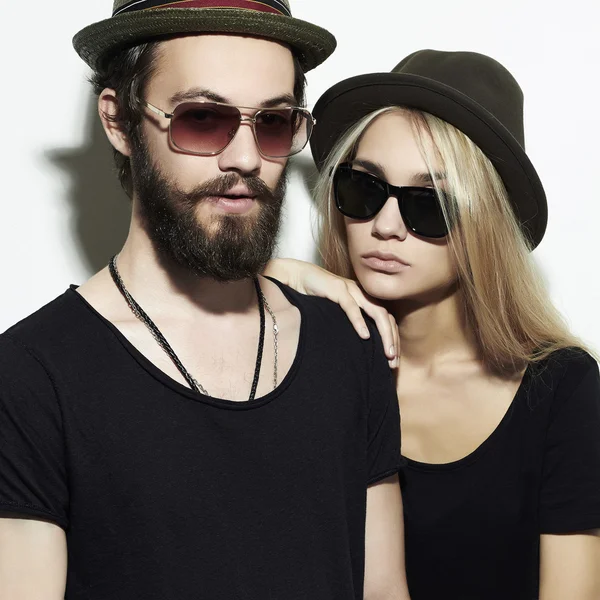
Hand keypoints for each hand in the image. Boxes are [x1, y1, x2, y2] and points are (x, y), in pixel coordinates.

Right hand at [264, 259, 398, 367]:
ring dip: (384, 334)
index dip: (392, 340)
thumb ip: (347, 325)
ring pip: (377, 312)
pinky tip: (365, 336)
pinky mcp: (337, 289)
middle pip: (386, 318)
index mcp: (364, 300)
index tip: (392, 361)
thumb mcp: (335, 314)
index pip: (386, 320)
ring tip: (387, 353)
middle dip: (392, 341)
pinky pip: (352, 307)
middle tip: (393, 362)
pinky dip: (359, 322)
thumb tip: (358, 347)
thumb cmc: (315, 298)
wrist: (297, 276)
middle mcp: (362, 294)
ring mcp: (351, 290)